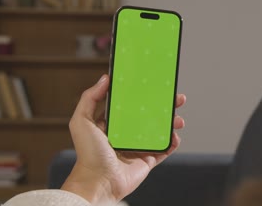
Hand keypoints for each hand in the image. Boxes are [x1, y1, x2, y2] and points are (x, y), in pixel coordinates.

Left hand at [61, 75, 185, 204]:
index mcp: (113, 123)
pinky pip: (164, 149)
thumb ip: (90, 98)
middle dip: (166, 106)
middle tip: (177, 98)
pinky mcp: (147, 160)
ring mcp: (139, 146)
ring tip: (178, 120)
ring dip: (172, 123)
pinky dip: (172, 143)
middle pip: (151, 115)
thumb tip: (104, 78)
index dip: (145, 95)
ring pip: (160, 131)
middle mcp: (127, 133)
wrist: (99, 182)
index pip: (132, 104)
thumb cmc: (88, 154)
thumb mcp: (82, 121)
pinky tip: (175, 136)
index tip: (156, 85)